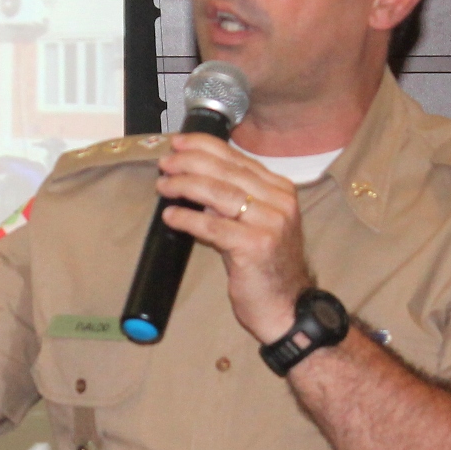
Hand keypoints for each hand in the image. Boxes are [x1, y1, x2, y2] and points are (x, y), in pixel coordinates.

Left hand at [155, 134, 312, 344]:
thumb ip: (232, 200)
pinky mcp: (256, 246)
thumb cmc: (265, 266)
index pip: (237, 158)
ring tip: (163, 186)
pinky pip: (214, 226)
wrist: (287, 307)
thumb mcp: (254, 224)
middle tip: (165, 164)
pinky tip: (171, 216)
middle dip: (190, 162)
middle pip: (226, 171)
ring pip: (219, 193)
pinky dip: (189, 218)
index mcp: (280, 190)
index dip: (205, 147)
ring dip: (185, 186)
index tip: (179, 143)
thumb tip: (195, 179)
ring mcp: (271, 223)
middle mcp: (279, 202)